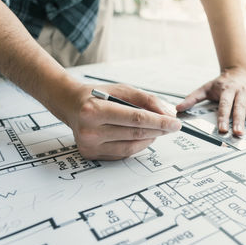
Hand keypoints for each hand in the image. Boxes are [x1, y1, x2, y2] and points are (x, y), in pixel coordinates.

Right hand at [63, 83, 180, 159]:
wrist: (70, 105)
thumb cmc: (96, 96)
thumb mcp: (121, 90)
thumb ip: (145, 100)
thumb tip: (166, 114)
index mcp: (94, 110)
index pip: (135, 118)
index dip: (159, 122)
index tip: (175, 123)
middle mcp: (89, 130)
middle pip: (135, 134)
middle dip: (158, 130)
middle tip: (171, 126)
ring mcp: (90, 146)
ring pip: (131, 147)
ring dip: (150, 139)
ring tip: (157, 130)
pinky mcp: (91, 155)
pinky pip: (123, 153)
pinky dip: (137, 145)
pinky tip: (142, 136)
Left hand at [176, 67, 245, 135]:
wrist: (238, 70)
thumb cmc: (221, 83)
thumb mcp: (206, 88)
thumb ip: (192, 98)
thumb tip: (178, 109)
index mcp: (227, 89)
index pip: (225, 105)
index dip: (223, 118)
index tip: (221, 130)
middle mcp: (241, 90)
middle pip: (240, 107)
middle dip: (239, 120)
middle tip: (238, 133)